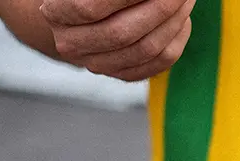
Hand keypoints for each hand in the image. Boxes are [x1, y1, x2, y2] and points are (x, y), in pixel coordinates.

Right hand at [40, 0, 194, 80]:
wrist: (81, 15)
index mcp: (57, 14)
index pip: (90, 7)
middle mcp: (72, 44)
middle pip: (122, 32)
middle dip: (159, 8)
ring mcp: (98, 64)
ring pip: (146, 49)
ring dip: (174, 21)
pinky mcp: (123, 74)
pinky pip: (159, 62)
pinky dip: (177, 39)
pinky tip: (183, 19)